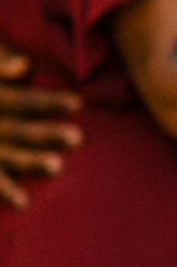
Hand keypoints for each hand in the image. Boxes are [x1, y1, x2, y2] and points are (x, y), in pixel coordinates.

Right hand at [0, 49, 81, 210]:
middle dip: (46, 135)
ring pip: (6, 156)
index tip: (80, 102)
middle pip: (17, 130)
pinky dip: (6, 189)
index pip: (23, 101)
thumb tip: (25, 66)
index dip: (49, 101)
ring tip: (58, 167)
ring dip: (30, 162)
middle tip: (79, 137)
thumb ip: (0, 64)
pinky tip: (25, 203)